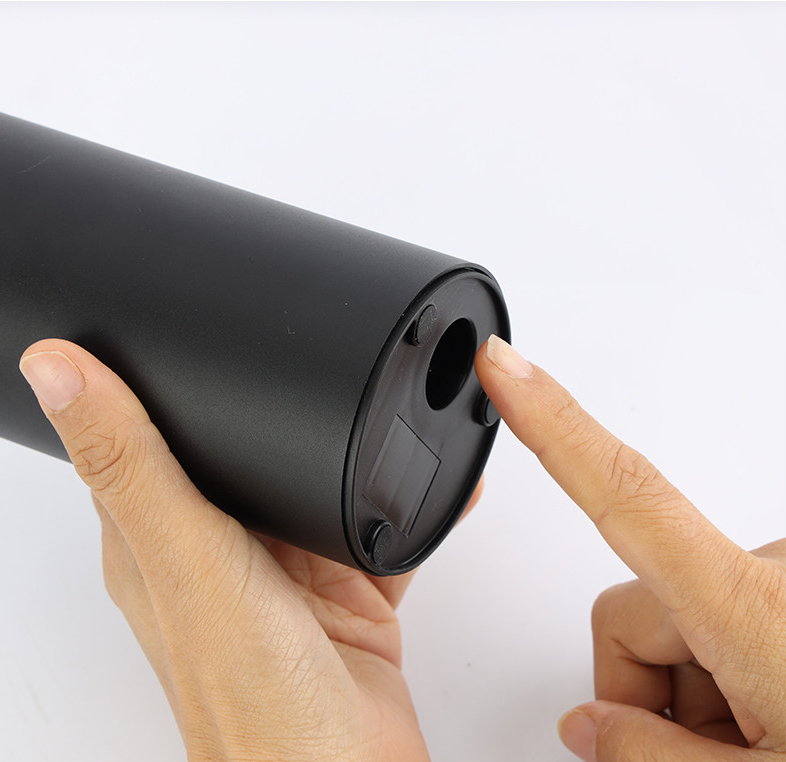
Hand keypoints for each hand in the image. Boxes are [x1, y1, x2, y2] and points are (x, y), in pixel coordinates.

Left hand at [19, 338, 481, 761]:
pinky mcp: (346, 585)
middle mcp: (221, 549)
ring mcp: (288, 568)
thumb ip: (134, 464)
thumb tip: (57, 371)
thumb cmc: (256, 697)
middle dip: (273, 402)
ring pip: (316, 480)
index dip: (150, 382)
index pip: (140, 437)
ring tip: (377, 401)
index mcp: (159, 535)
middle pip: (243, 450)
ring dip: (345, 446)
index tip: (171, 327)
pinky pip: (379, 520)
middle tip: (296, 342)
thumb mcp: (188, 560)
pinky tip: (429, 474)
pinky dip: (406, 497)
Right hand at [475, 335, 785, 761]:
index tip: (507, 366)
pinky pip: (722, 616)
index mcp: (760, 612)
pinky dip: (728, 678)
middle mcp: (777, 576)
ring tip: (756, 747)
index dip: (554, 422)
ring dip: (692, 692)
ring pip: (679, 617)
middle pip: (636, 603)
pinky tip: (770, 723)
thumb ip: (651, 761)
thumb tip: (588, 732)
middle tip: (699, 758)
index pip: (625, 491)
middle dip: (644, 687)